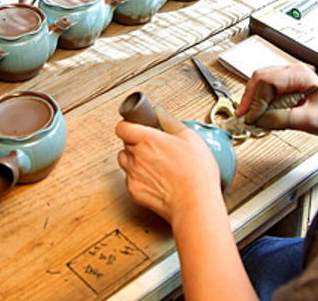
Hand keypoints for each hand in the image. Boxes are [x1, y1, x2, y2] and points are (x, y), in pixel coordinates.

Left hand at [115, 106, 220, 225]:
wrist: (195, 205)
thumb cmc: (196, 174)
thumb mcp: (190, 138)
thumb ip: (169, 121)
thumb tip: (158, 112)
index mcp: (148, 140)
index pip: (122, 127)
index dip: (129, 125)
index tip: (137, 126)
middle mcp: (136, 156)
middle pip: (125, 143)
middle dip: (136, 142)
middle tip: (153, 147)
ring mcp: (133, 174)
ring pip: (124, 160)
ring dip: (134, 159)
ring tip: (153, 163)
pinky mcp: (134, 191)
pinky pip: (129, 178)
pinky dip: (138, 177)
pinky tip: (155, 179)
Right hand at [235, 64, 317, 134]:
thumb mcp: (308, 120)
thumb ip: (281, 120)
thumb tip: (258, 119)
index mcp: (298, 74)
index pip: (267, 82)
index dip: (256, 100)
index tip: (252, 117)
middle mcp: (290, 71)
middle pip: (259, 79)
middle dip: (249, 98)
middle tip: (243, 115)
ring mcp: (285, 76)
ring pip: (258, 83)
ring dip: (252, 99)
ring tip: (249, 114)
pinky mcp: (282, 84)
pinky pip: (263, 88)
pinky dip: (257, 100)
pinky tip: (257, 111)